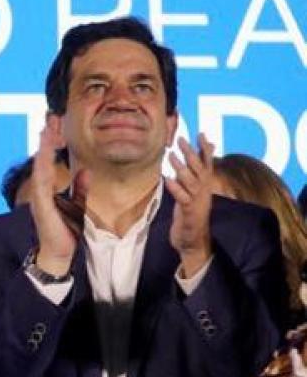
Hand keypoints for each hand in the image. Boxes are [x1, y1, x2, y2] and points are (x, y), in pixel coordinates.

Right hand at [26, 122, 85, 277]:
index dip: (52, 143)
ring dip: (42, 149)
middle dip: (46, 139)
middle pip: (42, 159)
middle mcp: (42, 191)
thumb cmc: (66, 231)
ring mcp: (39, 198)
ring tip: (46, 132)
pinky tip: (44, 158)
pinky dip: (42, 170)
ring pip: (40, 168)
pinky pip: (42, 185)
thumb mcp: (77, 204)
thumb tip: (87, 171)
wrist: (59, 252)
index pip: (50, 161)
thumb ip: (80, 188)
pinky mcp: (41, 207)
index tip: (56, 125)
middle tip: (50, 118)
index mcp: (50, 189)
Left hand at [166, 132, 216, 277]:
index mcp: (205, 187)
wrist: (194, 242)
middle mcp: (204, 192)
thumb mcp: (194, 196)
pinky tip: (167, 180)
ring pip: (191, 182)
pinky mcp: (190, 213)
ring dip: (181, 169)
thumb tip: (191, 166)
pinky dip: (176, 189)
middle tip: (181, 140)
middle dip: (190, 154)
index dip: (205, 149)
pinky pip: (183, 198)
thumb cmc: (191, 217)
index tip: (201, 134)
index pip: (207, 164)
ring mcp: (198, 202)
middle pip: (199, 169)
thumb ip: (194, 180)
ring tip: (172, 157)